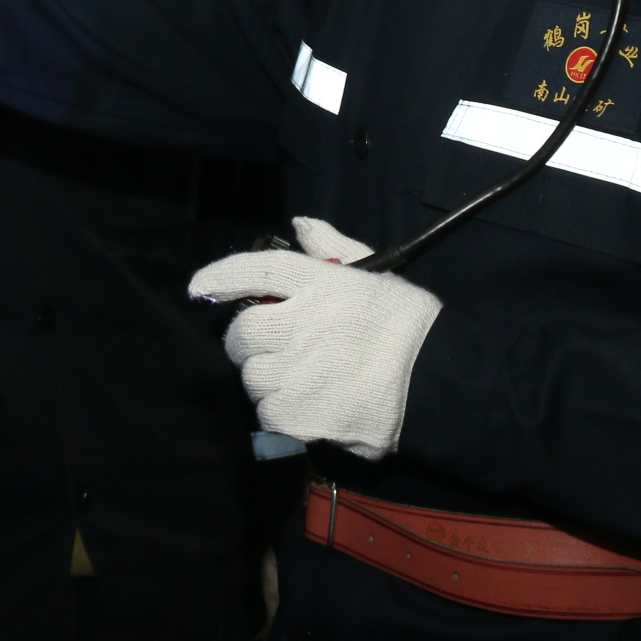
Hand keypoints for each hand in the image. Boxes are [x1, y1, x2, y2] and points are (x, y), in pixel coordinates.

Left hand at [188, 216, 440, 460]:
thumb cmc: (410, 327)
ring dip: (268, 379)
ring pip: (252, 378)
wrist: (439, 384)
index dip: (222, 275)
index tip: (201, 287)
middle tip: (274, 347)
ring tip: (305, 380)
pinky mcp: (298, 416)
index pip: (257, 270)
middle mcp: (299, 325)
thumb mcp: (377, 276)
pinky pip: (267, 414)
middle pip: (242, 333)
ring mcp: (296, 373)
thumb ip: (334, 249)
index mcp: (319, 285)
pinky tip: (311, 407)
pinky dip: (281, 413)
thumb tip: (302, 224)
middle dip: (249, 342)